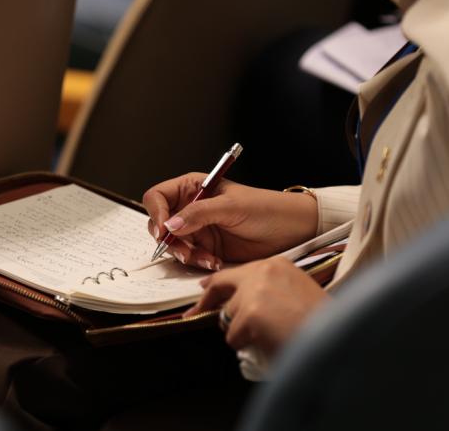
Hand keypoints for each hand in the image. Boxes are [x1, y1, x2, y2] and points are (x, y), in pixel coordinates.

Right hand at [142, 173, 316, 268]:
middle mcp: (191, 207)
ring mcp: (198, 229)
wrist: (292, 231)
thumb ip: (199, 214)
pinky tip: (214, 261)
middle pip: (160, 224)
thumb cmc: (267, 209)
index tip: (164, 230)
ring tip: (207, 258)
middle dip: (169, 240)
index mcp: (194, 187)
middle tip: (185, 250)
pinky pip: (189, 258)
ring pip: (172, 244)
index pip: (158, 197)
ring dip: (185, 254)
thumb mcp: (231, 207)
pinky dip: (197, 262)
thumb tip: (170, 224)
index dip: (156, 213)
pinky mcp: (206, 248)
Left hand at [184, 256, 329, 354]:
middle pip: (222, 286)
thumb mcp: (295, 292)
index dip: (218, 283)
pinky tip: (267, 342)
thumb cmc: (320, 323)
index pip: (236, 271)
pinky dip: (246, 345)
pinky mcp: (250, 315)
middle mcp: (263, 272)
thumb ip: (267, 290)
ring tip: (268, 335)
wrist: (337, 341)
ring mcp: (254, 292)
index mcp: (276, 264)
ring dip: (241, 331)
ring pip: (227, 316)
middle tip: (196, 312)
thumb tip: (239, 305)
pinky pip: (232, 336)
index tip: (204, 288)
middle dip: (207, 302)